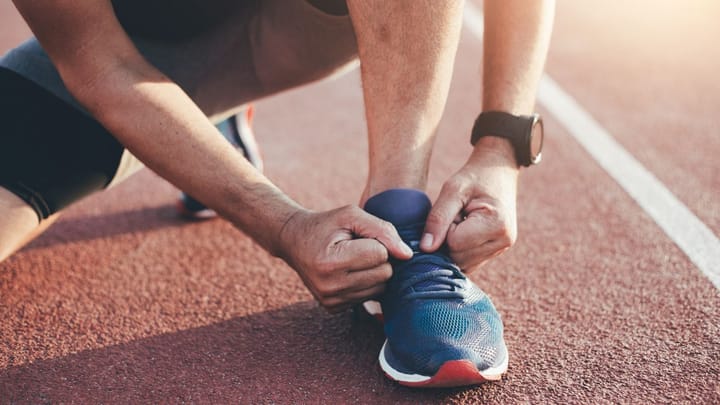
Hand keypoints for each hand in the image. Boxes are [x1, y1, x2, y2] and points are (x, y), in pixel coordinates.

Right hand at [278, 205, 412, 312]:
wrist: (294, 241)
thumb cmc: (325, 225)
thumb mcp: (351, 216)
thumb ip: (382, 230)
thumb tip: (407, 255)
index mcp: (331, 262)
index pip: (380, 255)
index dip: (376, 241)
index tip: (358, 237)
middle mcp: (330, 287)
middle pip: (384, 274)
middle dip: (378, 258)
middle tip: (357, 247)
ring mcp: (331, 301)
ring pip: (380, 288)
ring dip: (373, 271)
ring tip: (352, 258)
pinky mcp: (333, 308)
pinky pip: (369, 297)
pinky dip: (365, 283)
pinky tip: (348, 271)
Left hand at [421, 139, 519, 272]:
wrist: (498, 171)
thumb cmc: (474, 176)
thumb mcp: (452, 190)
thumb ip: (438, 219)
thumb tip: (425, 248)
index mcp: (496, 224)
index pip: (454, 243)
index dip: (445, 229)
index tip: (454, 210)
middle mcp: (504, 241)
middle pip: (459, 258)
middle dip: (448, 240)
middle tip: (457, 215)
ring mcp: (502, 249)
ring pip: (463, 264)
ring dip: (454, 246)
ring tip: (462, 222)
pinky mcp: (497, 252)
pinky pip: (469, 263)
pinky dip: (460, 251)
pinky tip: (465, 231)